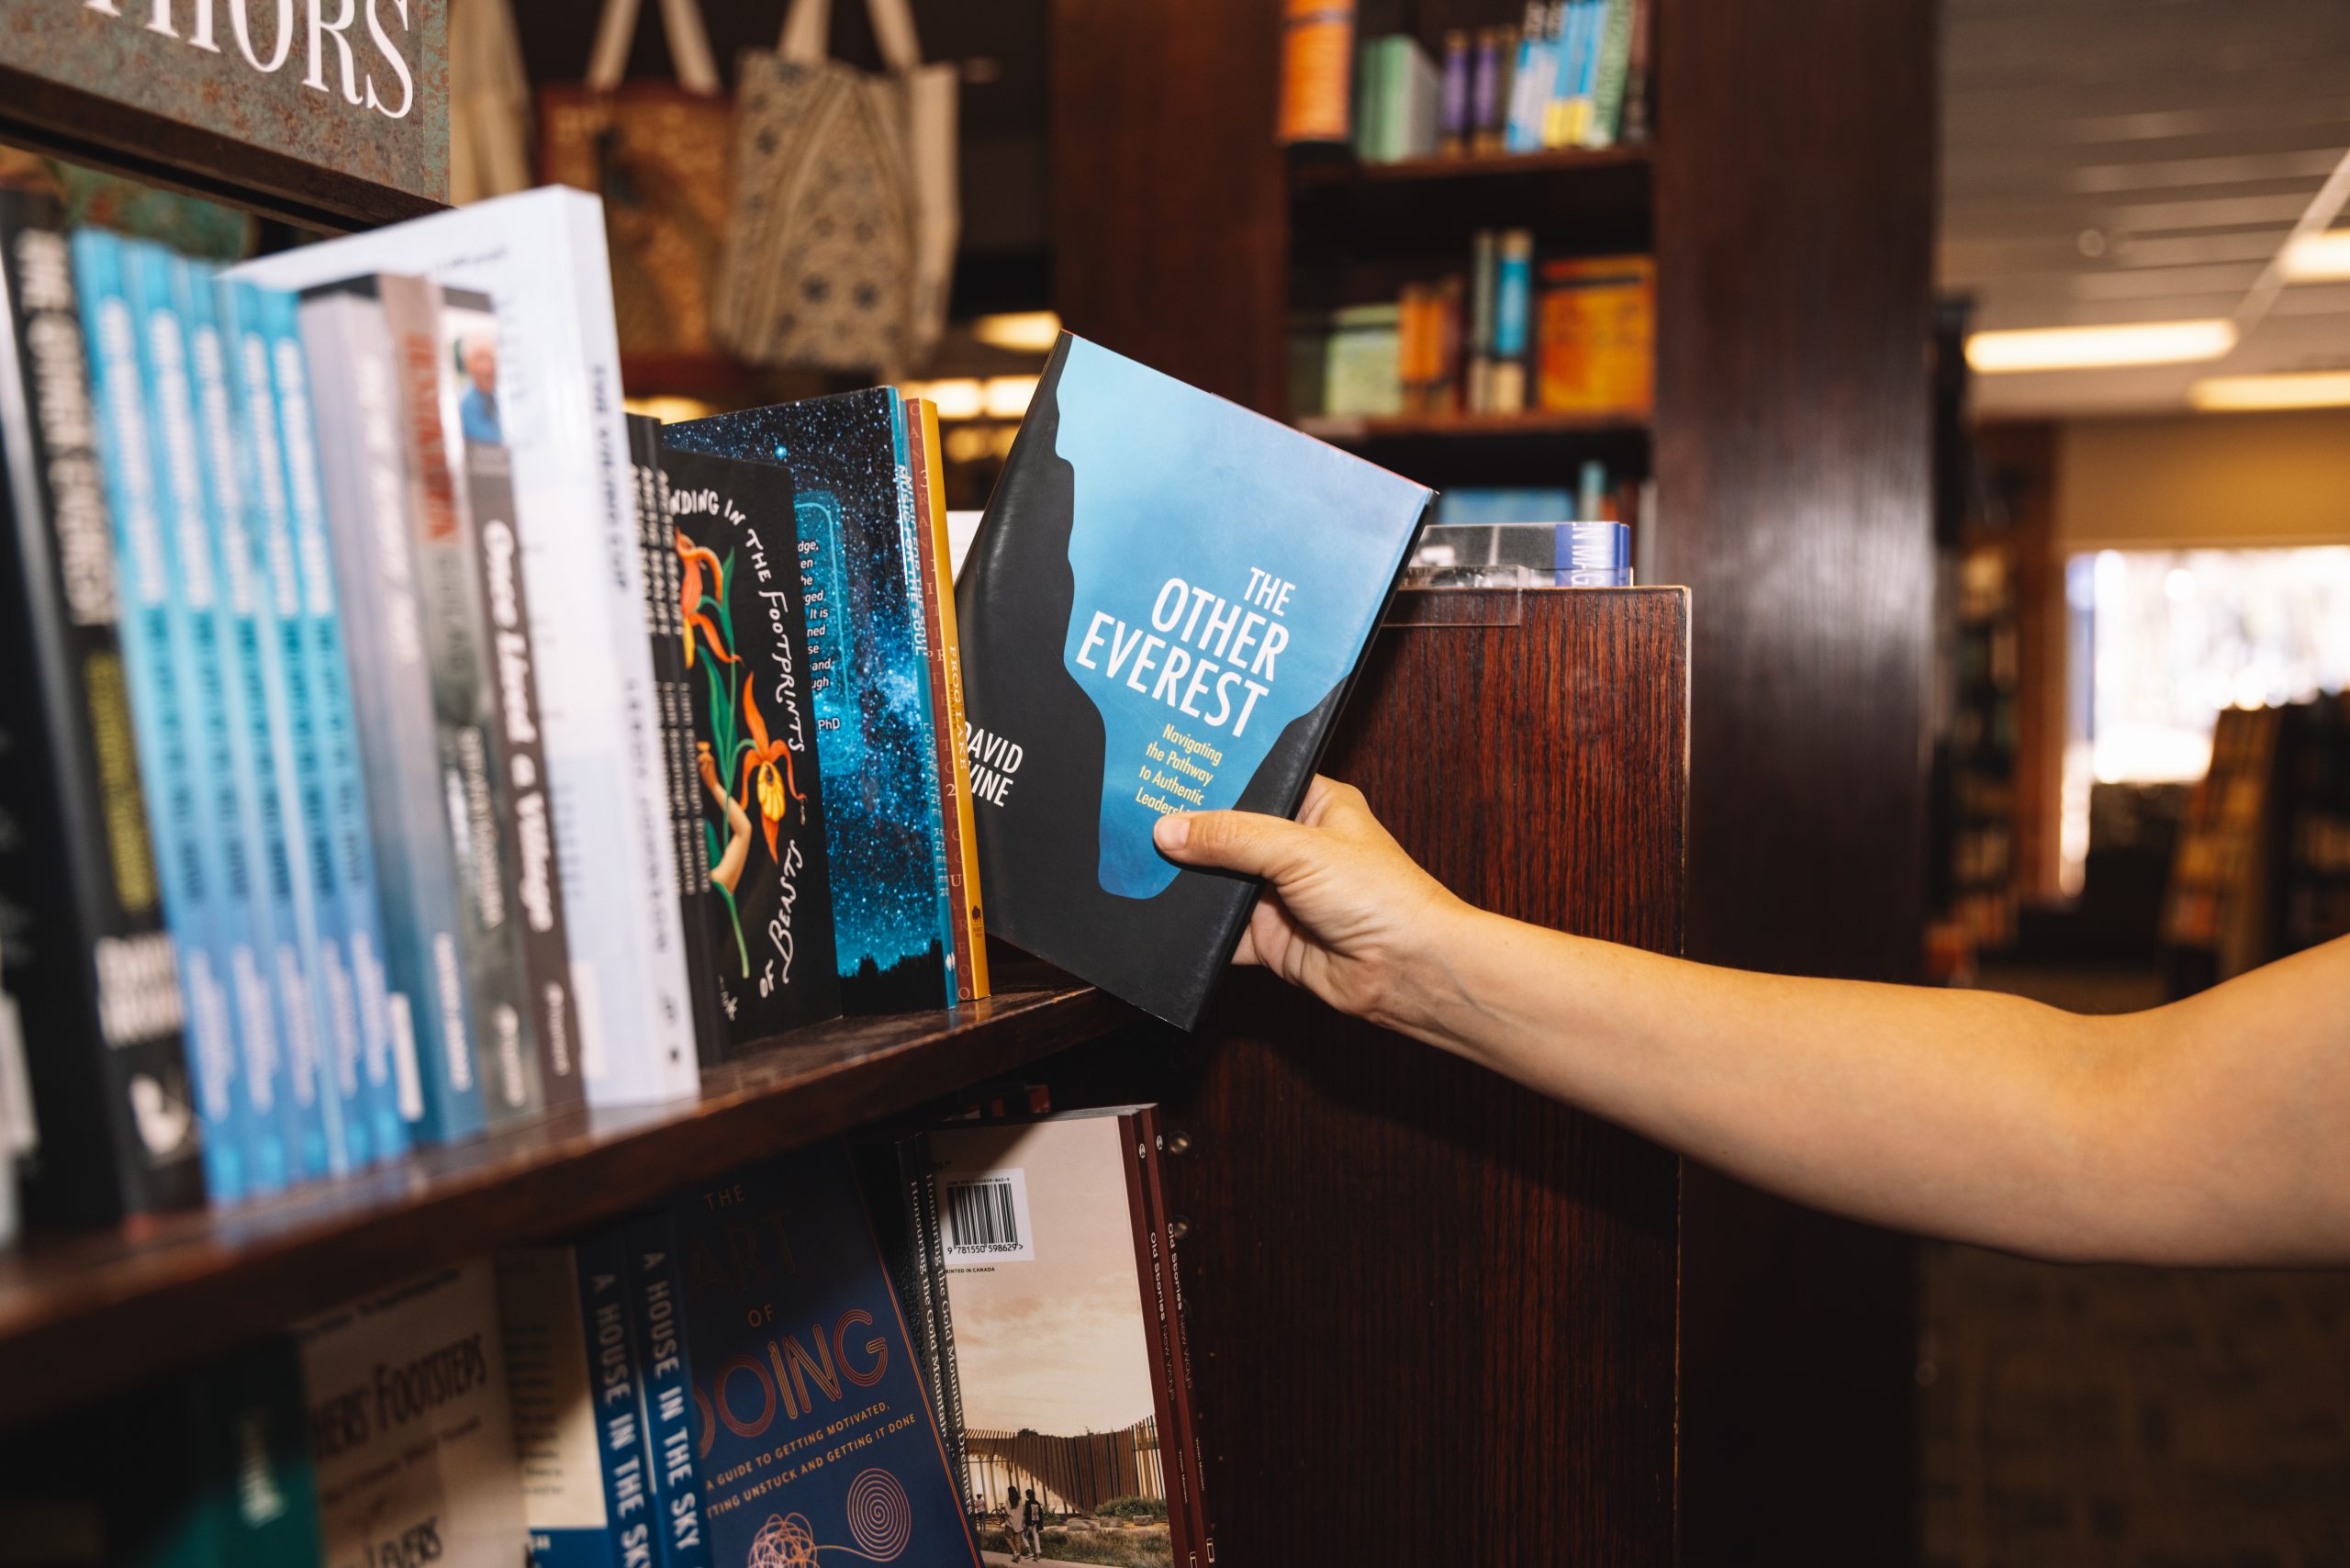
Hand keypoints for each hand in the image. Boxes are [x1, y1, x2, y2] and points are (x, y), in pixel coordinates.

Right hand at [1151, 776, 1470, 1030]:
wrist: (1407, 970)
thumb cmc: (1381, 896)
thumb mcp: (1300, 848)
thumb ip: (1232, 837)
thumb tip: (1169, 829)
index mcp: (1313, 804)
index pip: (1252, 780)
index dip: (1210, 778)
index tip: (1162, 769)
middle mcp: (1294, 846)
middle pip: (1225, 833)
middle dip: (1186, 832)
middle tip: (1131, 817)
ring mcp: (1279, 894)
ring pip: (1216, 883)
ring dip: (1185, 881)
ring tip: (1133, 864)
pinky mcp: (1269, 938)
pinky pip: (1218, 933)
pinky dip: (1193, 931)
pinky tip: (1159, 918)